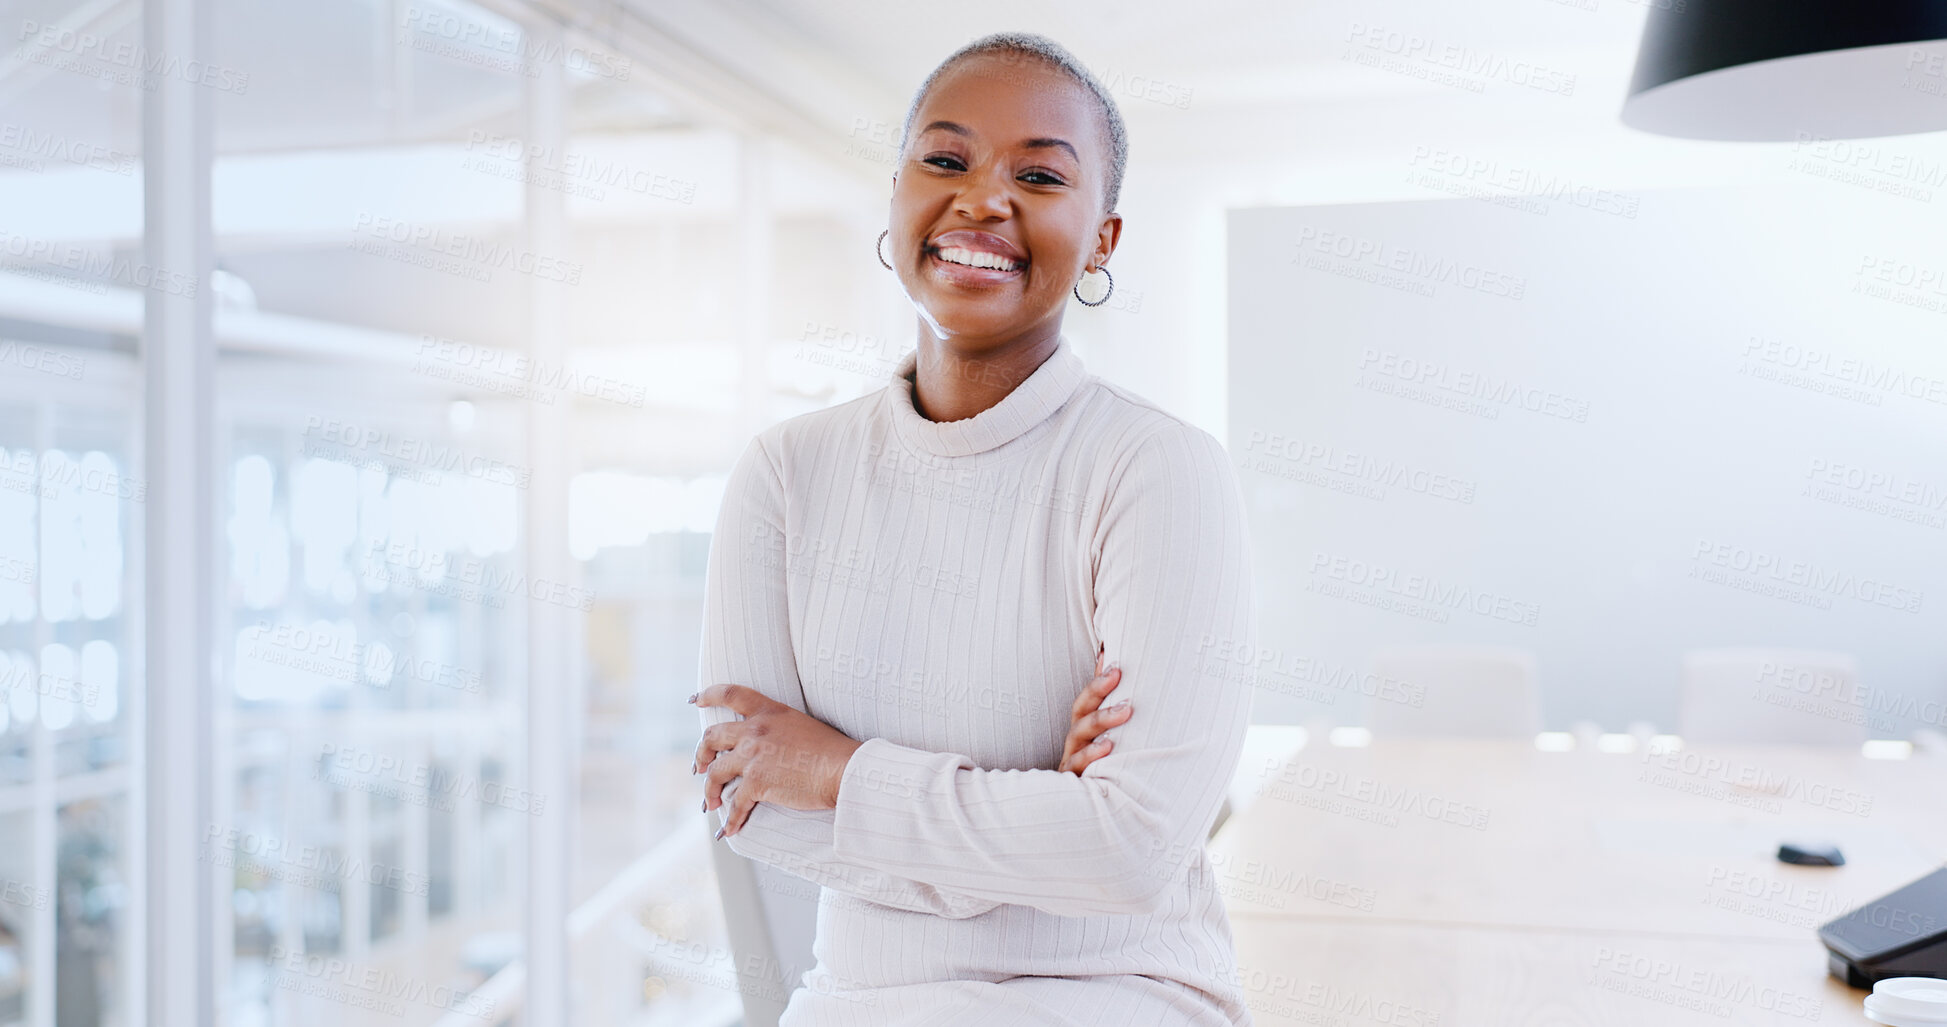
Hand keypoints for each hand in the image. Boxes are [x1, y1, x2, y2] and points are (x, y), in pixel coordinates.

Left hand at [692, 683, 864, 837]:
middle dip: (702, 753)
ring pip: (715, 772)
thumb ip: (779, 731)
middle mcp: (756, 730)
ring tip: (710, 803)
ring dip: (709, 790)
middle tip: (701, 766)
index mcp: (770, 712)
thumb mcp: (803, 727)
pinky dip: (731, 820)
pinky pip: (735, 804)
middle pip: (712, 736)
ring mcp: (753, 755)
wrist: (844, 769)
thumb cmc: (833, 752)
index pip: (732, 694)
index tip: (695, 700)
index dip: (709, 694)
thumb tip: (768, 749)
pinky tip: (730, 830)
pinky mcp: (756, 782)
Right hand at [1058, 647, 1129, 774]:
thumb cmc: (1102, 767)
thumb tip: (1117, 668)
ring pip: (1079, 735)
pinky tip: (1107, 748)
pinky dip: (1091, 755)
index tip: (1115, 664)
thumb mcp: (1109, 738)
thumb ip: (1111, 707)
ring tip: (1125, 711)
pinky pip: (1077, 766)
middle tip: (1119, 676)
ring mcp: (1072, 759)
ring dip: (1101, 720)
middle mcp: (1076, 740)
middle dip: (1098, 692)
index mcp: (1084, 727)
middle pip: (1081, 711)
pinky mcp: (1073, 780)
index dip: (1098, 681)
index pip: (1088, 698)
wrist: (1086, 813)